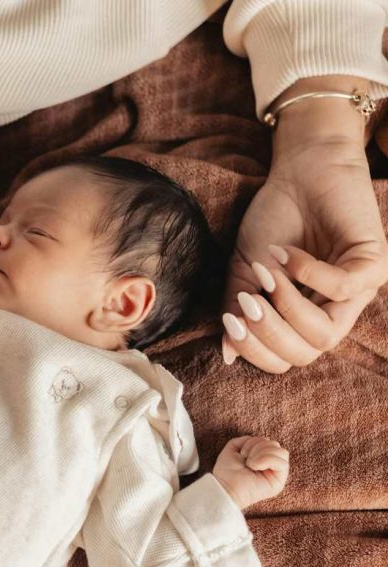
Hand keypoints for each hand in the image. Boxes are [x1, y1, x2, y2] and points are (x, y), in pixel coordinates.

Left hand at [212, 436, 288, 509]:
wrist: (224, 486)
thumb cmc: (227, 470)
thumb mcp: (234, 448)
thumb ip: (246, 440)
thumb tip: (262, 440)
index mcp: (262, 457)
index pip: (268, 441)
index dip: (254, 442)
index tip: (242, 453)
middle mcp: (271, 465)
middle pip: (276, 444)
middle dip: (258, 447)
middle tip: (246, 459)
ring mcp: (276, 474)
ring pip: (282, 452)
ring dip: (262, 453)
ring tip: (250, 464)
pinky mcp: (278, 482)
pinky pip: (283, 463)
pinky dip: (267, 460)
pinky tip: (254, 467)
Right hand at [221, 76, 387, 372]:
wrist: (299, 172)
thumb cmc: (275, 219)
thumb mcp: (246, 269)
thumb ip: (237, 308)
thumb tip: (227, 353)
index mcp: (305, 316)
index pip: (285, 359)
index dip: (255, 349)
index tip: (230, 320)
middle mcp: (335, 310)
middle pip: (306, 354)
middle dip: (268, 334)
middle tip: (246, 302)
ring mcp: (358, 290)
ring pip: (326, 333)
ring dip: (288, 306)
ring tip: (268, 273)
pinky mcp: (374, 264)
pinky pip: (342, 289)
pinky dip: (308, 274)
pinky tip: (287, 252)